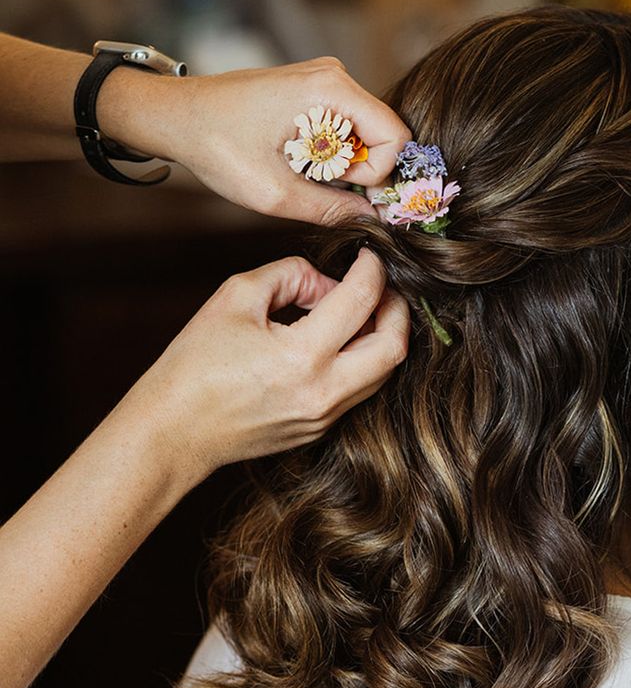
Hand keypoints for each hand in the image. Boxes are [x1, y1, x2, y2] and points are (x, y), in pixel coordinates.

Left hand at [100, 57, 410, 224]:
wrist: (178, 117)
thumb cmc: (218, 147)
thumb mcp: (276, 194)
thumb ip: (331, 209)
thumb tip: (372, 221)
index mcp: (331, 91)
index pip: (395, 137)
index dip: (379, 175)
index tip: (346, 190)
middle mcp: (335, 77)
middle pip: (385, 136)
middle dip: (363, 171)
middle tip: (322, 186)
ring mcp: (327, 81)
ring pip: (368, 135)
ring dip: (347, 165)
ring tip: (307, 173)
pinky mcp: (316, 92)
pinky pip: (349, 129)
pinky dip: (334, 155)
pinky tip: (303, 163)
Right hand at [122, 251, 408, 481]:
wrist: (175, 430)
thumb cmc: (196, 364)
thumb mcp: (236, 296)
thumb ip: (291, 275)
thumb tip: (329, 281)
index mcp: (302, 356)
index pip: (362, 300)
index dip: (373, 270)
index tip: (369, 257)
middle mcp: (324, 392)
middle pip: (394, 347)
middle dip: (397, 309)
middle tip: (383, 287)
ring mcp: (326, 417)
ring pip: (384, 374)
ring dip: (383, 338)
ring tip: (363, 312)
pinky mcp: (322, 430)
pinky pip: (360, 391)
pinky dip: (363, 361)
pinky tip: (341, 343)